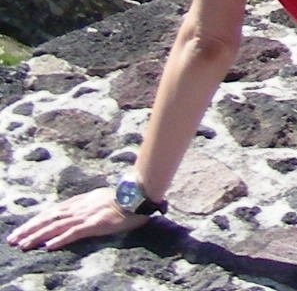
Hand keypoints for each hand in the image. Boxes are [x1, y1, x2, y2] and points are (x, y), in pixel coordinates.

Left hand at [5, 186, 148, 249]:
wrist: (140, 194)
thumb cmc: (126, 196)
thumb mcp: (103, 197)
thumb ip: (91, 203)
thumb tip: (83, 209)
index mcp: (81, 201)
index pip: (53, 211)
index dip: (36, 220)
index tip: (23, 228)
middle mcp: (80, 207)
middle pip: (49, 218)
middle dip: (29, 229)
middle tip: (13, 239)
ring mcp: (86, 215)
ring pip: (56, 227)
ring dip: (37, 236)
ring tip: (22, 245)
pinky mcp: (94, 224)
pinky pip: (73, 233)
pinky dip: (59, 240)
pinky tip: (48, 247)